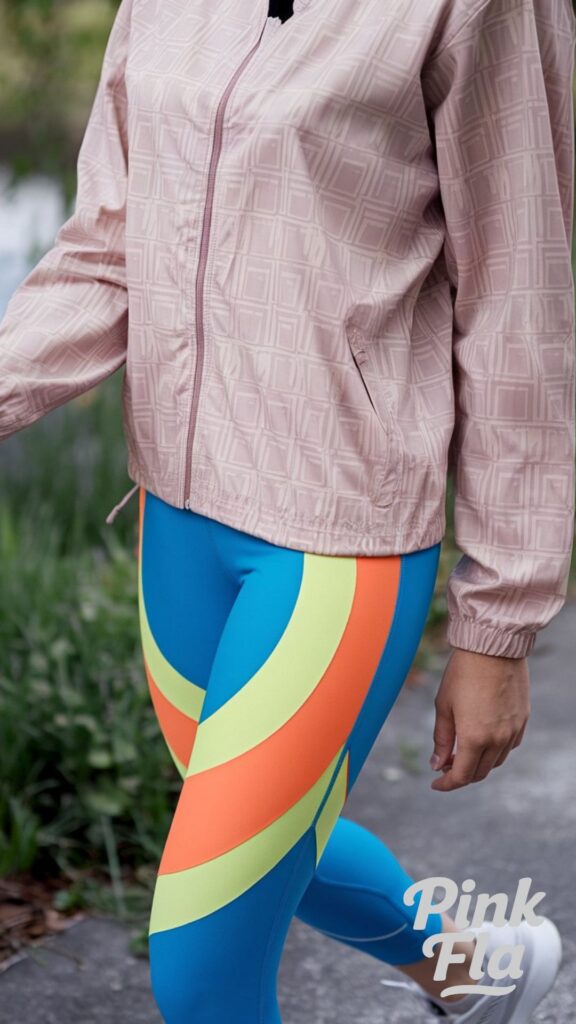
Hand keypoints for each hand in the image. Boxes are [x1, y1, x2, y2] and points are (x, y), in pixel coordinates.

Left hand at [430, 648, 530, 791]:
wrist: (493, 648)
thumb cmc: (463, 673)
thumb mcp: (444, 706)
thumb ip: (442, 739)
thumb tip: (437, 764)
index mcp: (475, 738)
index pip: (462, 776)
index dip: (447, 784)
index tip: (436, 783)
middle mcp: (498, 739)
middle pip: (480, 772)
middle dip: (461, 774)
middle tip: (445, 766)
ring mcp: (513, 731)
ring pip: (496, 761)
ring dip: (478, 763)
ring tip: (461, 752)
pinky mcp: (522, 720)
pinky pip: (509, 746)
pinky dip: (494, 750)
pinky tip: (482, 740)